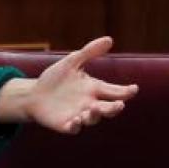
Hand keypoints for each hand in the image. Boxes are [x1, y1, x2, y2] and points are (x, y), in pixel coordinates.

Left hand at [20, 36, 138, 133]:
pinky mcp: (67, 124)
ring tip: (91, 109)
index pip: (115, 91)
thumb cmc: (55, 78)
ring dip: (94, 116)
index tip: (133, 88)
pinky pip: (74, 128)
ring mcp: (80, 115)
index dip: (126, 91)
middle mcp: (91, 104)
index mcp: (94, 89)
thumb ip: (89, 52)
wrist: (34, 94)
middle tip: (119, 105)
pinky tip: (76, 120)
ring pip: (93, 119)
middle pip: (108, 109)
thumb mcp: (72, 62)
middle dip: (115, 108)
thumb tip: (110, 39)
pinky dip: (76, 126)